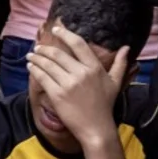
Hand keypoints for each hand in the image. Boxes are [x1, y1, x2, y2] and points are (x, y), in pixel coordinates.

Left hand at [26, 26, 128, 143]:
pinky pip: (42, 78)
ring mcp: (68, 84)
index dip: (65, 34)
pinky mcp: (57, 95)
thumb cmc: (105, 105)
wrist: (96, 129)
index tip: (56, 30)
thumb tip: (126, 48)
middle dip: (44, 49)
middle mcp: (81, 73)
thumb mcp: (115, 83)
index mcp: (94, 68)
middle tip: (38, 47)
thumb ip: (121, 63)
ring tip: (31, 56)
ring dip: (37, 58)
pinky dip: (35, 70)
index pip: (78, 44)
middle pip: (58, 54)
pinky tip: (31, 67)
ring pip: (47, 64)